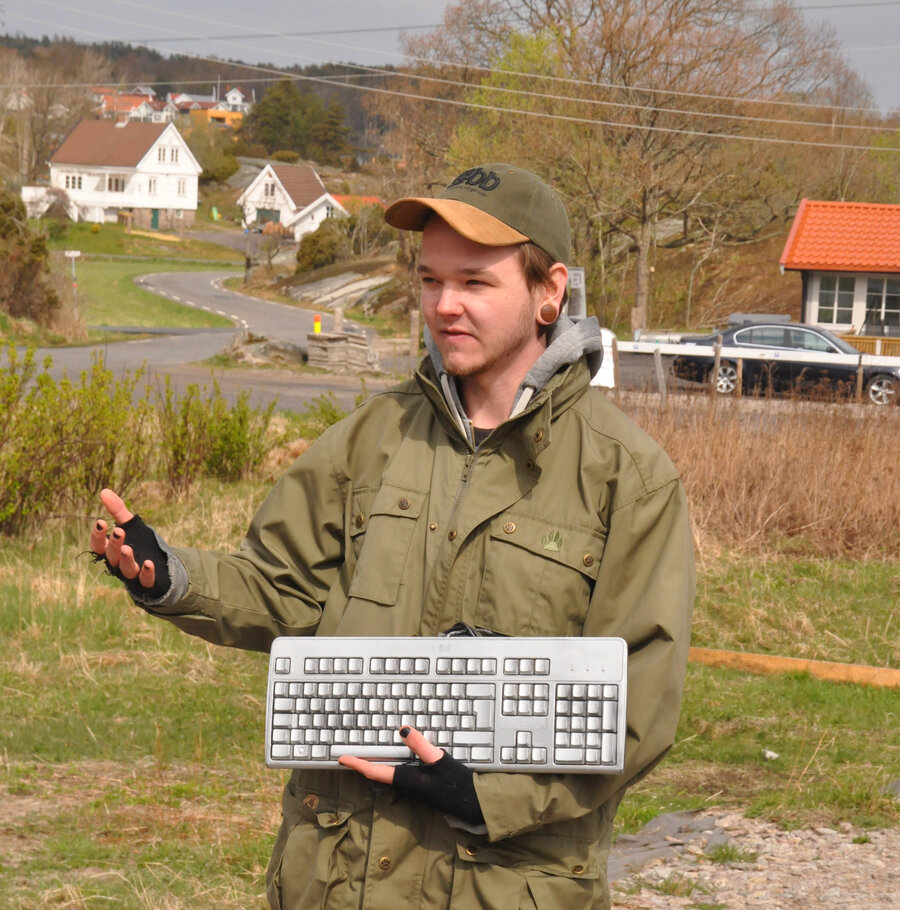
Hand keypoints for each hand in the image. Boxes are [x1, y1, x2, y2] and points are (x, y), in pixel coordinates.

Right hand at [91, 488, 169, 598]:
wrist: (159, 567)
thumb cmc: (138, 544)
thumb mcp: (130, 526)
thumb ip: (118, 511)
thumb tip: (104, 491)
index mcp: (111, 550)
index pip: (98, 545)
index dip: (97, 535)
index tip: (101, 521)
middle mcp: (119, 563)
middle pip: (112, 556)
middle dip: (114, 544)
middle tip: (119, 531)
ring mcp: (133, 574)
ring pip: (126, 569)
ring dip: (126, 559)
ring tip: (128, 548)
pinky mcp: (148, 581)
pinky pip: (145, 580)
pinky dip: (146, 573)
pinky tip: (149, 564)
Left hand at [340, 727, 484, 826]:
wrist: (470, 803)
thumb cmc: (454, 785)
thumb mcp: (438, 760)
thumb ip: (420, 745)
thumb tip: (402, 729)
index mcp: (404, 779)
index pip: (373, 771)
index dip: (356, 764)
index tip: (341, 758)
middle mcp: (405, 784)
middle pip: (378, 771)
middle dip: (363, 761)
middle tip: (350, 751)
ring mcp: (413, 785)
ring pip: (389, 771)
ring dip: (378, 761)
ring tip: (369, 748)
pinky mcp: (421, 784)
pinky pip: (401, 770)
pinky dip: (395, 760)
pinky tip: (401, 750)